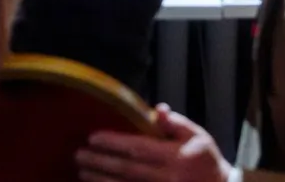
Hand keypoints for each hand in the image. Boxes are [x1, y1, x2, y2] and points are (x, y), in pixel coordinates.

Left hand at [76, 107, 232, 181]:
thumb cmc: (206, 161)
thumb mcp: (197, 136)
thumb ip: (176, 123)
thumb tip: (157, 109)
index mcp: (176, 157)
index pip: (138, 148)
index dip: (114, 143)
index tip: (93, 137)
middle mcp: (166, 177)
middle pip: (126, 169)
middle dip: (100, 162)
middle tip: (78, 155)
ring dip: (100, 180)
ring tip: (82, 171)